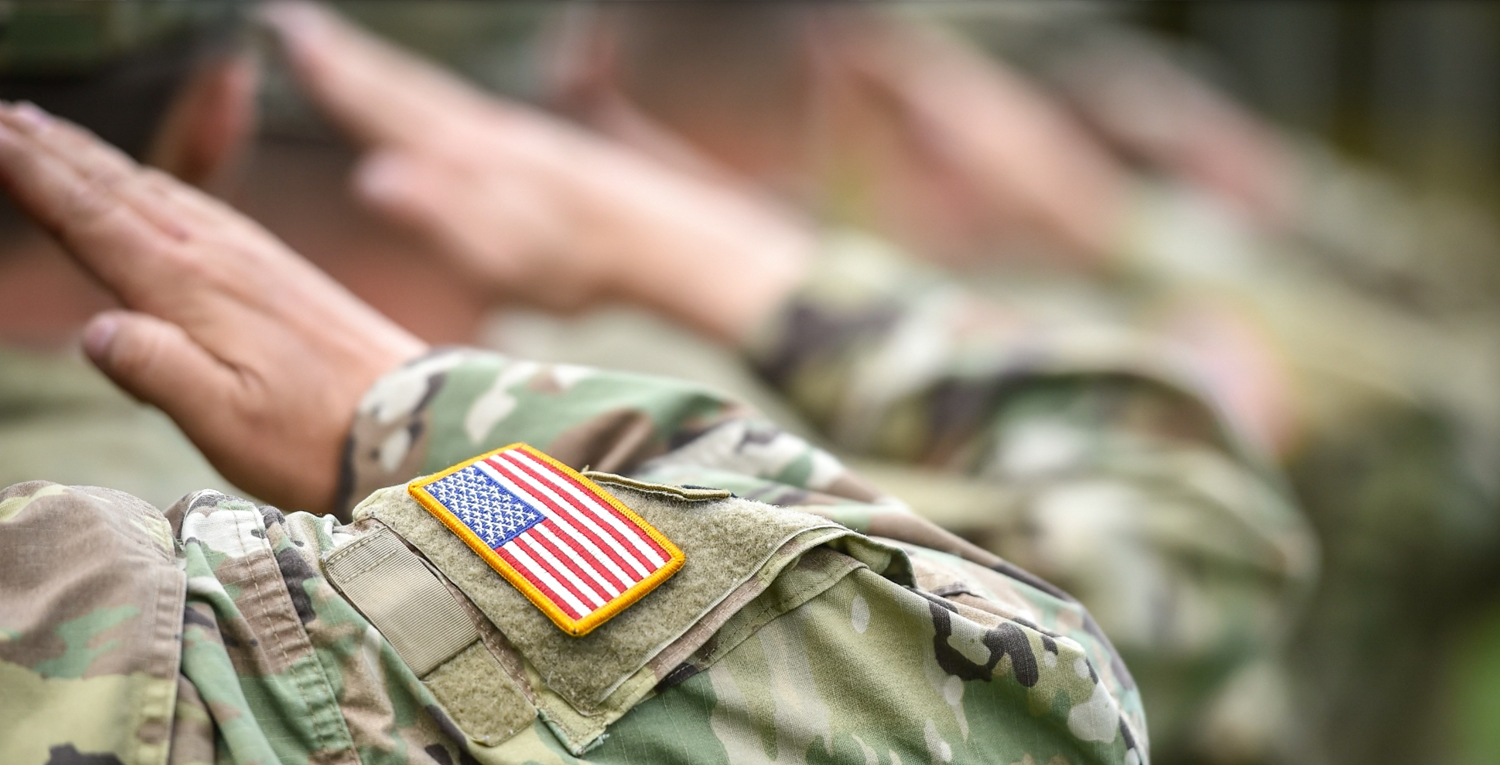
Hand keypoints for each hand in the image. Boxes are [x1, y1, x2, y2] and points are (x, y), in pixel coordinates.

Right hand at [0, 102, 426, 512]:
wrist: (414, 424)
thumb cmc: (316, 437)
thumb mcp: (228, 422)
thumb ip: (161, 373)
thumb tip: (97, 330)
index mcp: (194, 290)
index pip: (97, 221)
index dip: (38, 179)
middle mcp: (221, 259)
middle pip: (121, 190)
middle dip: (57, 151)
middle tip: (3, 115)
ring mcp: (255, 258)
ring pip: (160, 191)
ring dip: (102, 159)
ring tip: (52, 132)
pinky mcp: (280, 270)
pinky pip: (205, 207)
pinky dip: (160, 183)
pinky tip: (153, 185)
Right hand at [263, 2, 811, 342]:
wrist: (668, 243)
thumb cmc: (585, 263)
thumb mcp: (506, 258)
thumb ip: (440, 216)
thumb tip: (373, 176)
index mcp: (468, 160)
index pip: (386, 110)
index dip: (334, 78)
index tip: (287, 36)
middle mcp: (488, 135)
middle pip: (406, 88)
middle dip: (348, 59)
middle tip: (294, 24)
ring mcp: (519, 138)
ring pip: (438, 96)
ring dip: (389, 73)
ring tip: (351, 54)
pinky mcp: (545, 151)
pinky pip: (470, 112)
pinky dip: (437, 101)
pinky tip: (441, 110)